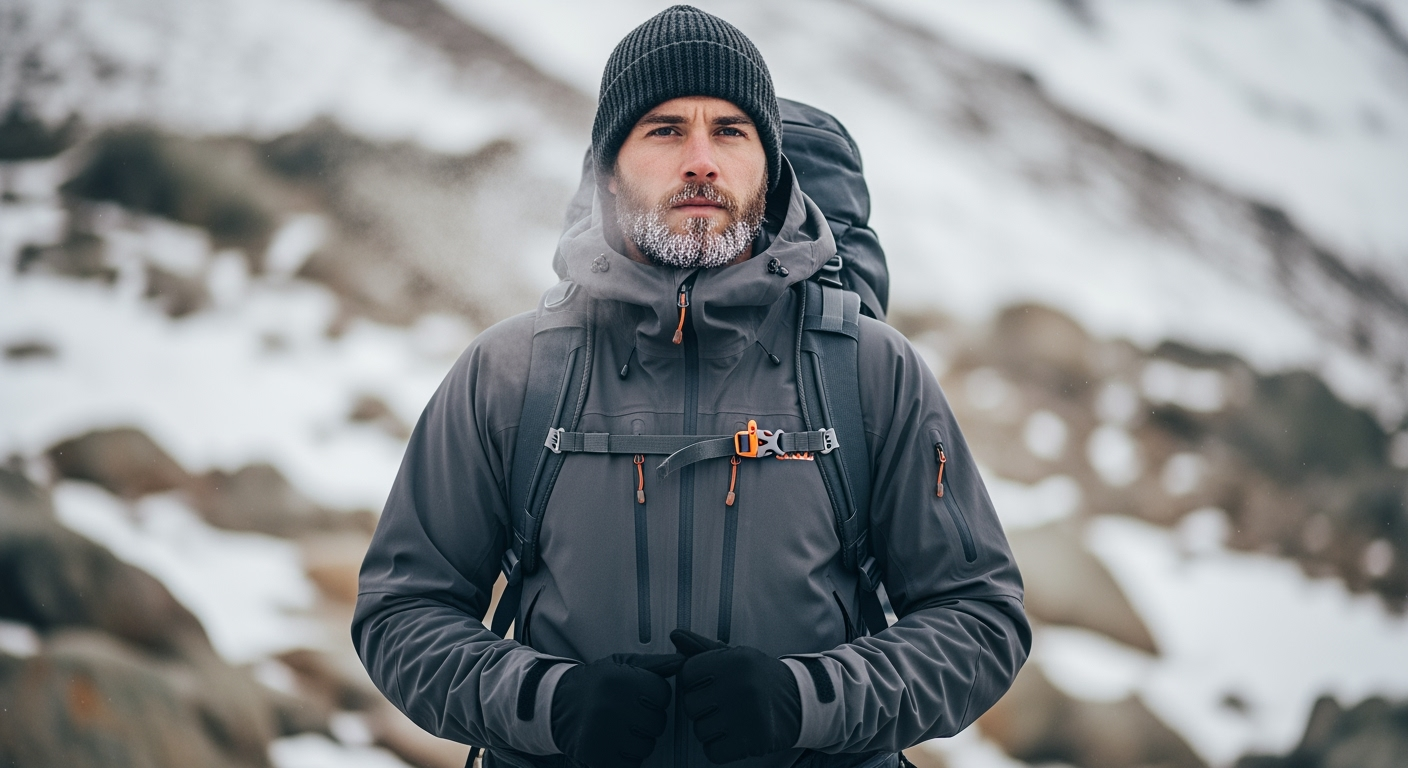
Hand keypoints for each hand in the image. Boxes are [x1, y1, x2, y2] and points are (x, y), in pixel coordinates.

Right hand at [550, 653, 683, 767]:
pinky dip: (627, 757)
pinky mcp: (597, 756)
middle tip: (629, 713)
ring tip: (620, 728)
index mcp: (619, 681)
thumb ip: (654, 664)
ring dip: (639, 740)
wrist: (556, 705)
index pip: (663, 694)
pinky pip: (631, 763)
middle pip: (657, 722)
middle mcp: (610, 706)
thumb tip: (684, 661)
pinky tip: (614, 743)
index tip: (640, 695)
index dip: (654, 696)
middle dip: (648, 719)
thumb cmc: (594, 684)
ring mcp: (603, 734)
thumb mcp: (621, 665)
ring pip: (647, 745)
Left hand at [671, 630, 801, 763]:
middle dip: (702, 708)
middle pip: (690, 705)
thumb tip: (675, 635)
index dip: (694, 683)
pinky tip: (736, 736)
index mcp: (735, 660)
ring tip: (732, 720)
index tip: (711, 685)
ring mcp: (747, 714)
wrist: (801, 702)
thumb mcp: (736, 656)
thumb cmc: (760, 678)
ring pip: (700, 730)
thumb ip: (703, 648)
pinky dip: (721, 748)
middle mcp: (741, 685)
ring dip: (711, 730)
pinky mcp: (752, 741)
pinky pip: (713, 751)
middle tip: (722, 705)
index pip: (687, 674)